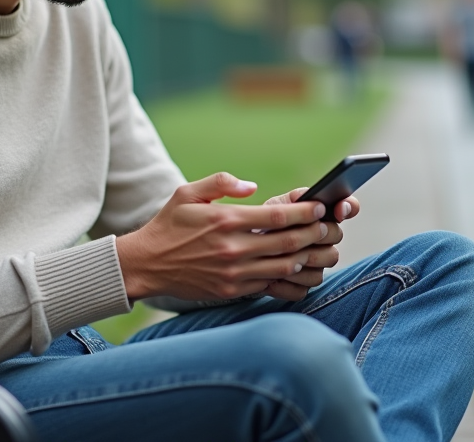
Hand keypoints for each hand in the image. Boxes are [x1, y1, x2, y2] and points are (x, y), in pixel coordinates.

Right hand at [116, 173, 330, 301]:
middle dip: (313, 233)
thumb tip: (252, 186)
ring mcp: (234, 273)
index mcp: (226, 220)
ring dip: (306, 256)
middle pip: (288, 242)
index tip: (320, 206)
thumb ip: (221, 182)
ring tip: (317, 246)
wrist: (146, 265)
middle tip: (327, 226)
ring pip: (284, 266)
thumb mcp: (188, 192)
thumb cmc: (169, 225)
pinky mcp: (232, 291)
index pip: (278, 215)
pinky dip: (289, 276)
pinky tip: (298, 267)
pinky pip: (270, 284)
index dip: (305, 211)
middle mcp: (233, 248)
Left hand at [257, 189, 360, 299]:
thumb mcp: (273, 207)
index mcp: (319, 217)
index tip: (338, 210)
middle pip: (337, 236)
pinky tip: (270, 278)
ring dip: (300, 260)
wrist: (242, 252)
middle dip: (316, 235)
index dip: (348, 207)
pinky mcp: (301, 287)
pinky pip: (303, 289)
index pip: (348, 207)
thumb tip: (312, 197)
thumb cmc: (260, 226)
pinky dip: (286, 284)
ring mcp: (315, 265)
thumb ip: (293, 200)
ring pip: (323, 263)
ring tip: (276, 257)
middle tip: (294, 235)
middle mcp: (323, 241)